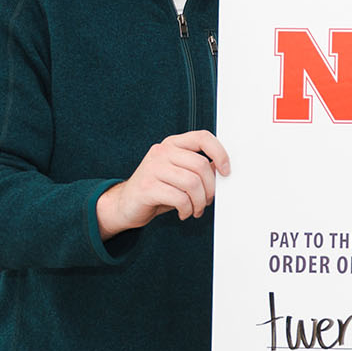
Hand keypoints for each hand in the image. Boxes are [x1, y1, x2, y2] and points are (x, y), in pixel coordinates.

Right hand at [97, 131, 231, 236]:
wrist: (125, 204)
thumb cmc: (158, 189)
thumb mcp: (180, 175)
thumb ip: (198, 169)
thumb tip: (222, 171)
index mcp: (172, 144)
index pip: (202, 137)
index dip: (219, 153)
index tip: (226, 171)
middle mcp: (162, 152)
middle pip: (201, 166)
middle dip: (210, 189)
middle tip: (206, 201)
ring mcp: (152, 168)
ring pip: (192, 183)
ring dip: (199, 202)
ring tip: (195, 209)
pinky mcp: (147, 187)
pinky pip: (179, 198)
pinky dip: (187, 209)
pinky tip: (183, 213)